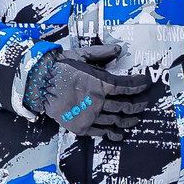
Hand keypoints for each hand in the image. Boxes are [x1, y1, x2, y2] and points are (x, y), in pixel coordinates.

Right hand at [28, 40, 158, 137]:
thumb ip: (101, 53)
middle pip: (125, 105)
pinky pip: (101, 132)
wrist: (38, 84)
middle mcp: (98, 101)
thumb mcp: (81, 55)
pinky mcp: (81, 127)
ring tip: (136, 118)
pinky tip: (120, 133)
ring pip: (116, 120)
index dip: (139, 85)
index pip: (127, 86)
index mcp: (100, 83)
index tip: (145, 84)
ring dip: (128, 120)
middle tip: (145, 103)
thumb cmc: (59, 67)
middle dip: (138, 104)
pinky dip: (112, 133)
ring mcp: (90, 116)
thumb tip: (118, 49)